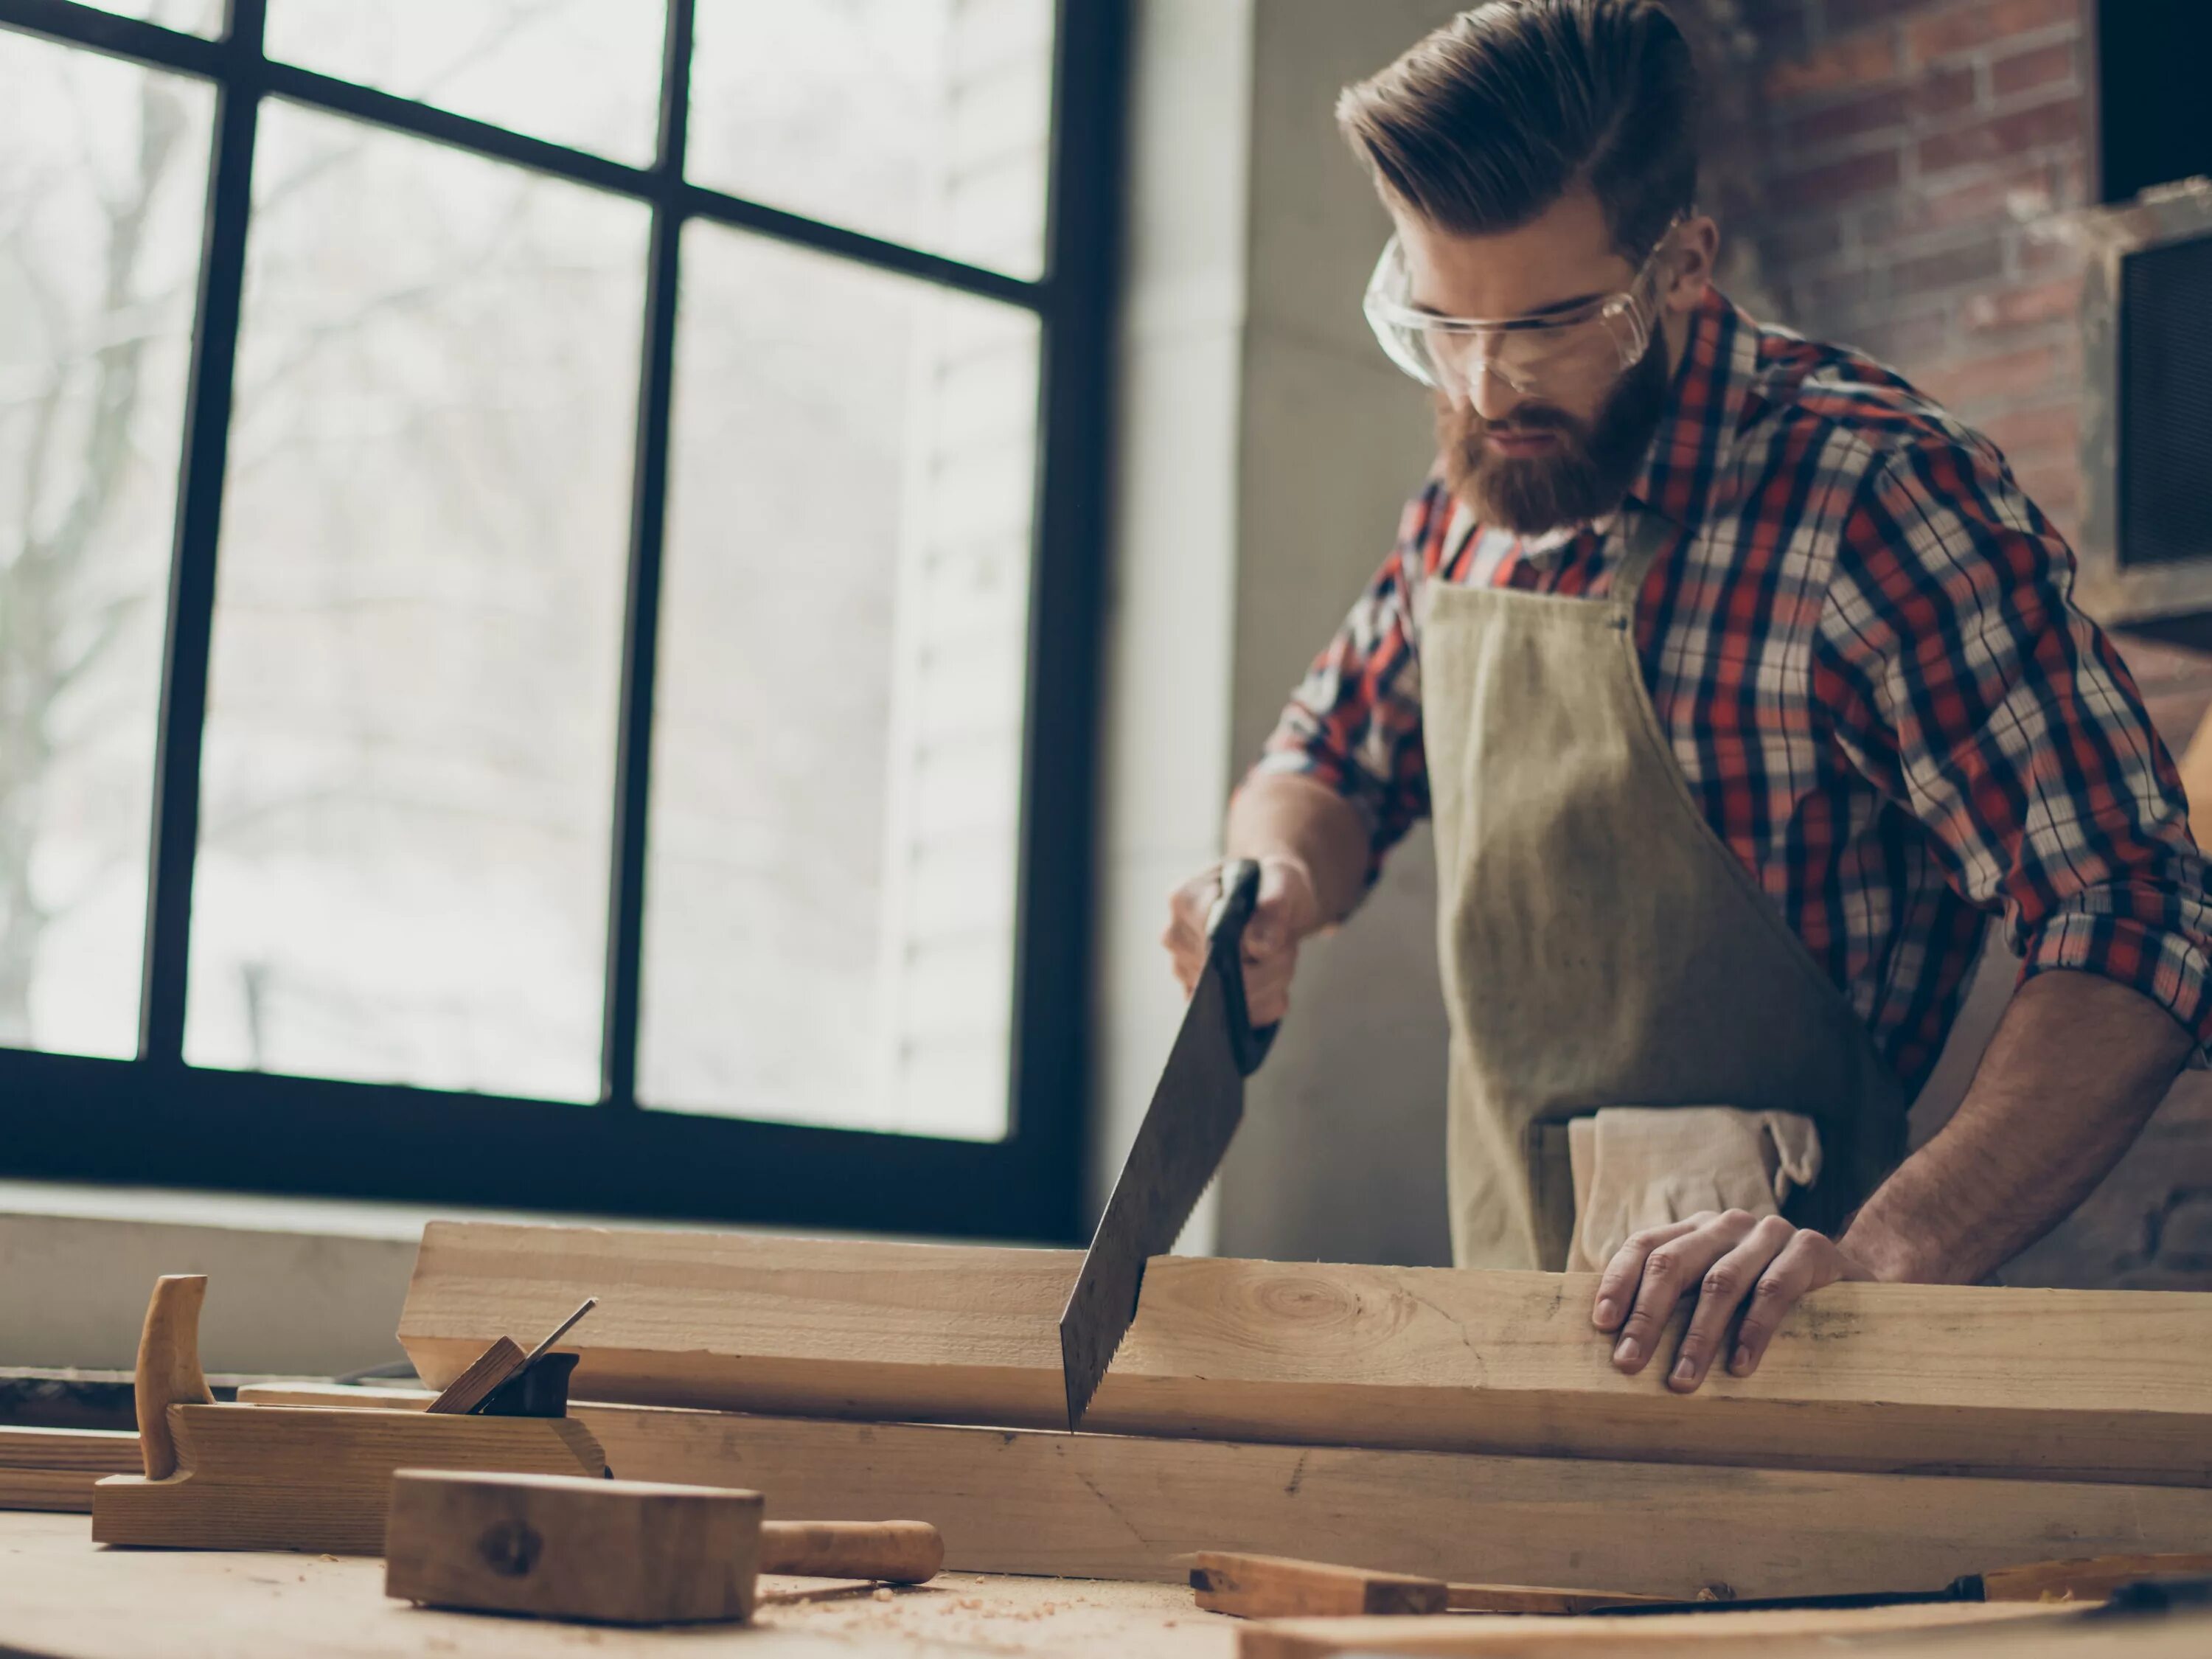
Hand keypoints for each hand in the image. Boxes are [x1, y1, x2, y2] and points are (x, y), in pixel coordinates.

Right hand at [1161, 857, 1319, 1024]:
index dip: (1253, 947)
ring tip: (1277, 956)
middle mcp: (1174, 936)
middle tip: (1284, 945)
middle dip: (1269, 967)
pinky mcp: (1198, 998)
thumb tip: (1258, 947)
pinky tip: (1272, 980)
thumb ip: (1274, 906)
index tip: (1275, 941)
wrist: (1269, 901)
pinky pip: (1240, 1017)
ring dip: (1271, 983)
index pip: (1214, 938)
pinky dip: (1266, 1003)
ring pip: (1236, 1000)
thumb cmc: (1270, 886)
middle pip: (1225, 974)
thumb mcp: (1283, 882)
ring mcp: (1183, 969)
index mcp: (1185, 899)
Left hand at [1590, 1209, 1872, 1391]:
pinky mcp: (1812, 1250)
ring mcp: (1770, 1233)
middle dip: (1647, 1316)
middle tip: (1628, 1364)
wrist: (1851, 1284)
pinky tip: (1740, 1366)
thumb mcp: (1721, 1296)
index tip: (1600, 1325)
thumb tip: (1617, 1347)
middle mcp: (1727, 1224)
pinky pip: (1776, 1289)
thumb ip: (1679, 1306)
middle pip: (1673, 1263)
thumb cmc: (1768, 1300)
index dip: (1619, 1282)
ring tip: (1682, 1381)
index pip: (1644, 1246)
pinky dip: (1754, 1330)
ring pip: (1721, 1281)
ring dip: (1697, 1336)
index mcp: (1695, 1231)